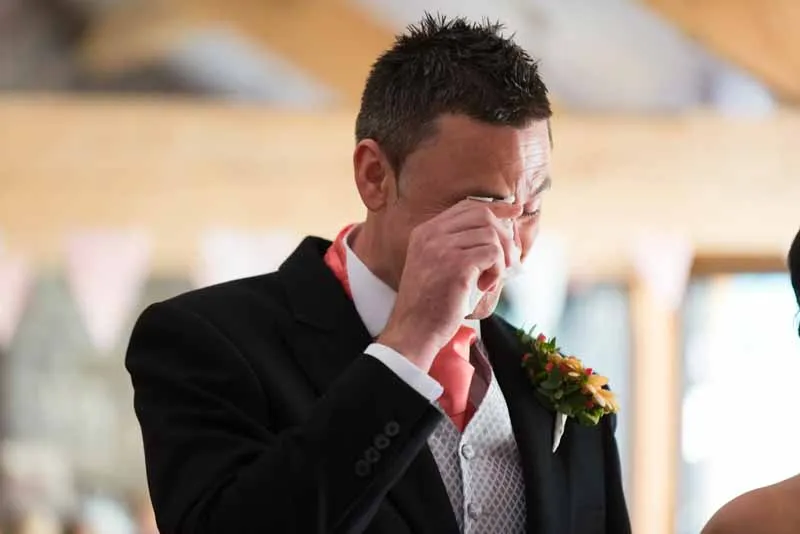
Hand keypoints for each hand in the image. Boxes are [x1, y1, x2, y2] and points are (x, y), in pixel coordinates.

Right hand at [377, 199, 521, 370]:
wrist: (413, 330)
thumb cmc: (430, 304)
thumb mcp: (437, 265)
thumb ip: (459, 246)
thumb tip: (502, 231)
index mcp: (426, 232)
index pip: (467, 206)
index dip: (496, 207)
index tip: (514, 212)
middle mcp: (432, 235)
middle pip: (483, 215)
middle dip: (504, 235)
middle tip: (508, 260)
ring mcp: (442, 248)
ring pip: (491, 235)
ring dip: (501, 257)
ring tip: (492, 278)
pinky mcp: (456, 266)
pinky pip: (493, 254)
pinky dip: (497, 270)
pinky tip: (486, 286)